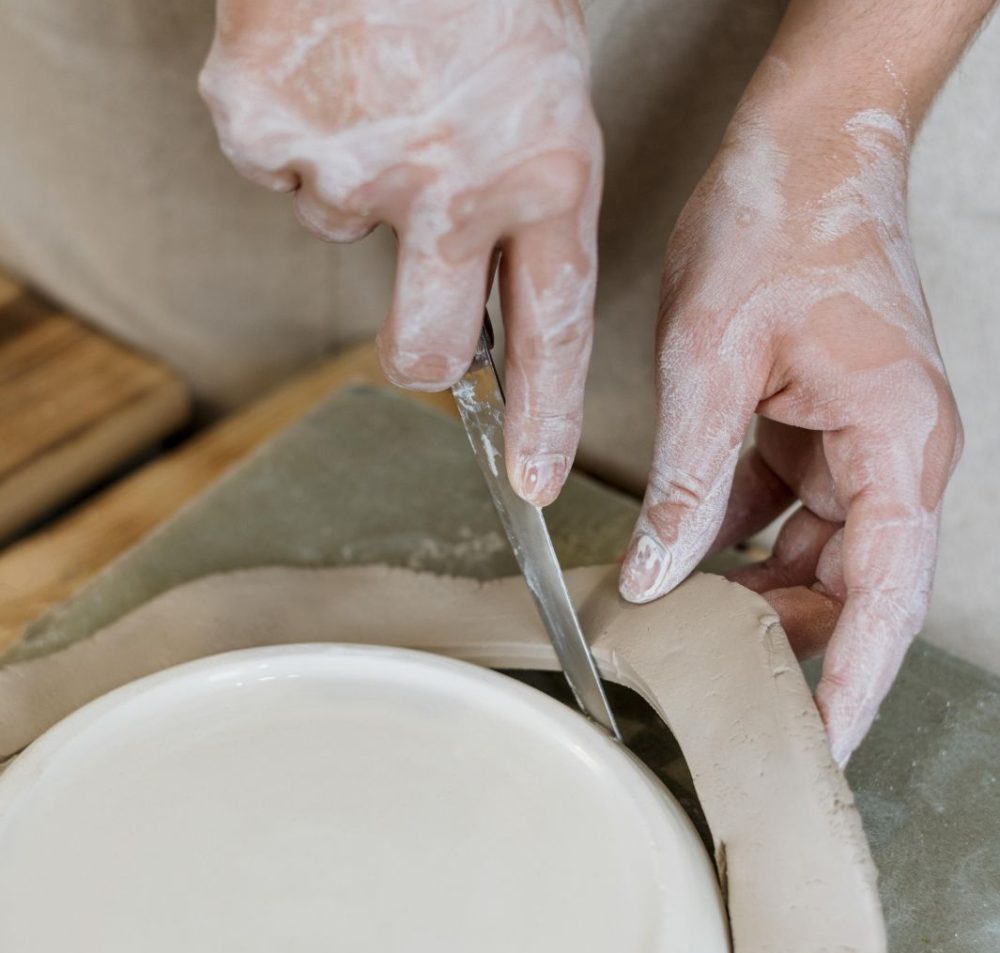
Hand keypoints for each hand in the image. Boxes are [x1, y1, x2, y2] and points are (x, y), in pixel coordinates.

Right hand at [200, 0, 601, 505]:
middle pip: (421, 351)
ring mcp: (353, 162)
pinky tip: (329, 70)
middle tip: (419, 285)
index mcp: (545, 174)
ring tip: (383, 91)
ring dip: (360, 182)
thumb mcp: (545, 98)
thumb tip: (472, 299)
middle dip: (418, 345)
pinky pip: (280, 171)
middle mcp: (453, 186)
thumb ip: (515, 205)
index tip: (537, 481)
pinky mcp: (265, 128)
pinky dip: (298, 133)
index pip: (551, 334)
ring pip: (345, 236)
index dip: (544, 420)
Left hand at [618, 66, 962, 764]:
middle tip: (715, 683)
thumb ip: (689, 477)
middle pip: (852, 583)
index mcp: (898, 442)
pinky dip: (740, 536)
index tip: (818, 745)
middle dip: (789, 636)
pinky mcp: (820, 426)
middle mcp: (893, 452)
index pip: (889, 593)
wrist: (801, 149)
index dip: (854, 679)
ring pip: (816, 552)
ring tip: (685, 619)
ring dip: (755, 588)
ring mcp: (858, 441)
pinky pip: (787, 507)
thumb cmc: (782, 226)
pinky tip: (689, 554)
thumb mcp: (714, 360)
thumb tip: (656, 571)